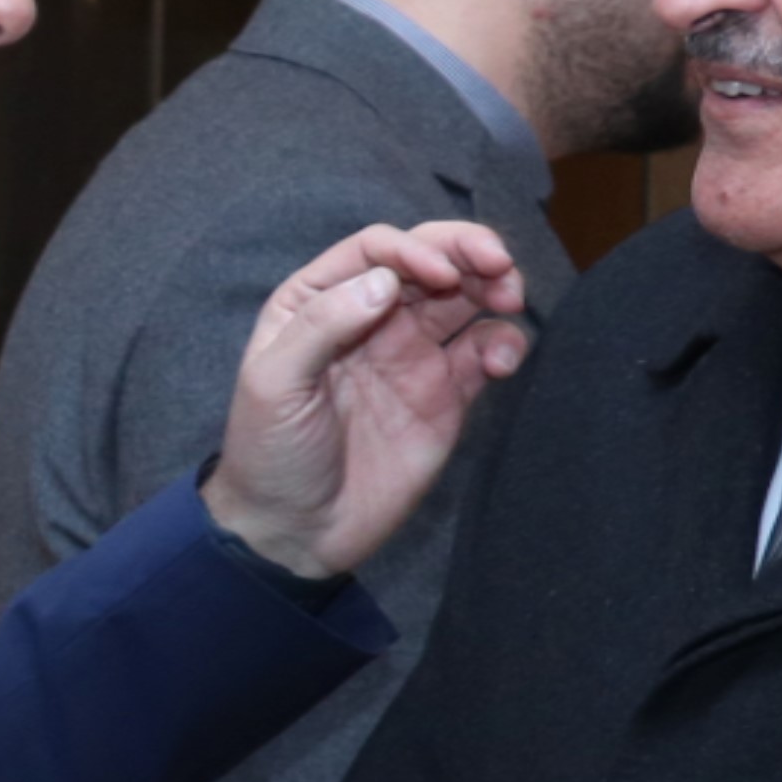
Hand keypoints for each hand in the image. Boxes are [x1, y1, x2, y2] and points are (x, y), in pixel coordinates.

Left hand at [199, 219, 530, 583]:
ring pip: (464, 298)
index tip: (440, 274)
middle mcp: (370, 318)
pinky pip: (484, 352)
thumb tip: (386, 281)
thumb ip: (322, 325)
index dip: (414, 249)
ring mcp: (412, 354)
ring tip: (512, 297)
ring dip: (495, 285)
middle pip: (429, 261)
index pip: (376, 250)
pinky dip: (504, 343)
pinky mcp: (446, 396)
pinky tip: (502, 360)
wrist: (296, 532)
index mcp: (319, 302)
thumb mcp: (273, 384)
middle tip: (500, 265)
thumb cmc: (269, 454)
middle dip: (468, 251)